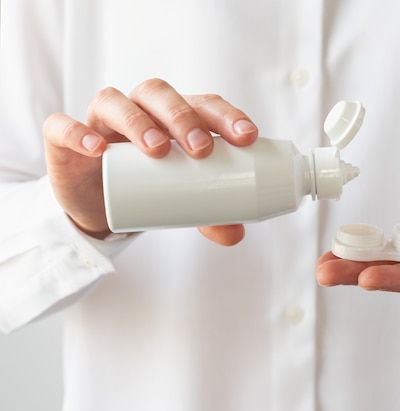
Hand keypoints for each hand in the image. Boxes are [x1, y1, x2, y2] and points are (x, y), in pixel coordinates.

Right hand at [42, 78, 257, 243]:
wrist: (98, 205)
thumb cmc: (148, 190)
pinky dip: (77, 132)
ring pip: (116, 102)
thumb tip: (237, 234)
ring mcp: (101, 121)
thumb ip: (210, 216)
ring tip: (157, 150)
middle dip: (183, 117)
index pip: (202, 104)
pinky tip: (96, 148)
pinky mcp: (65, 140)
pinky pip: (63, 126)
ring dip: (138, 122)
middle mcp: (139, 110)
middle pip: (160, 95)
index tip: (246, 137)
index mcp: (174, 117)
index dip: (225, 115)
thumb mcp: (182, 204)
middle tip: (201, 149)